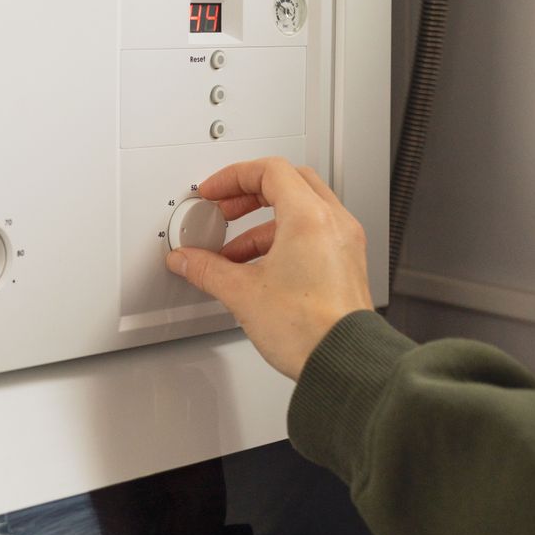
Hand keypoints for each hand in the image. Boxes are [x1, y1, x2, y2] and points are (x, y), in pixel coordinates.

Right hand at [165, 158, 372, 380]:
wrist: (344, 363)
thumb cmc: (310, 329)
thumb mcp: (243, 293)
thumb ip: (208, 269)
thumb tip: (187, 260)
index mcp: (308, 218)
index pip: (269, 170)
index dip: (233, 176)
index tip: (213, 192)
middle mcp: (333, 223)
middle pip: (289, 182)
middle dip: (250, 193)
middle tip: (225, 209)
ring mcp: (344, 243)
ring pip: (302, 210)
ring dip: (263, 223)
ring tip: (234, 252)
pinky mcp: (346, 264)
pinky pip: (313, 234)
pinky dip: (283, 240)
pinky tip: (258, 269)